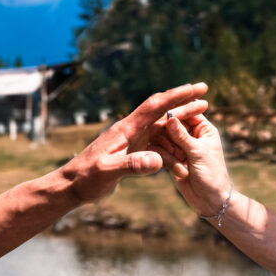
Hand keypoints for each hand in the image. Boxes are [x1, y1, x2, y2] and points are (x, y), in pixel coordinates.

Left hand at [61, 82, 208, 203]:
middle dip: (183, 105)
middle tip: (205, 99)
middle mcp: (129, 130)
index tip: (196, 88)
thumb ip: (131, 165)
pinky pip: (155, 147)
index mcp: (125, 129)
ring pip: (161, 131)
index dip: (177, 95)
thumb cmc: (85, 179)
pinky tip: (181, 157)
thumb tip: (157, 161)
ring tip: (200, 127)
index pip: (155, 106)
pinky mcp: (130, 153)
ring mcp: (130, 141)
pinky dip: (169, 151)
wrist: (70, 187)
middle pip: (162, 113)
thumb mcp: (107, 172)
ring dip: (180, 130)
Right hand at [155, 113, 232, 216]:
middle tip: (161, 136)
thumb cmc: (212, 174)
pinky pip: (161, 151)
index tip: (162, 111)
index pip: (188, 112)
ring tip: (170, 154)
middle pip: (173, 123)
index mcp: (204, 129)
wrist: (210, 200)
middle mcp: (192, 135)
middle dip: (166, 130)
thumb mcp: (198, 153)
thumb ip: (182, 136)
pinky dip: (163, 155)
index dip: (176, 111)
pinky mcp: (172, 158)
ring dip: (165, 145)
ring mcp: (181, 147)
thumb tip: (169, 118)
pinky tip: (166, 161)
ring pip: (165, 137)